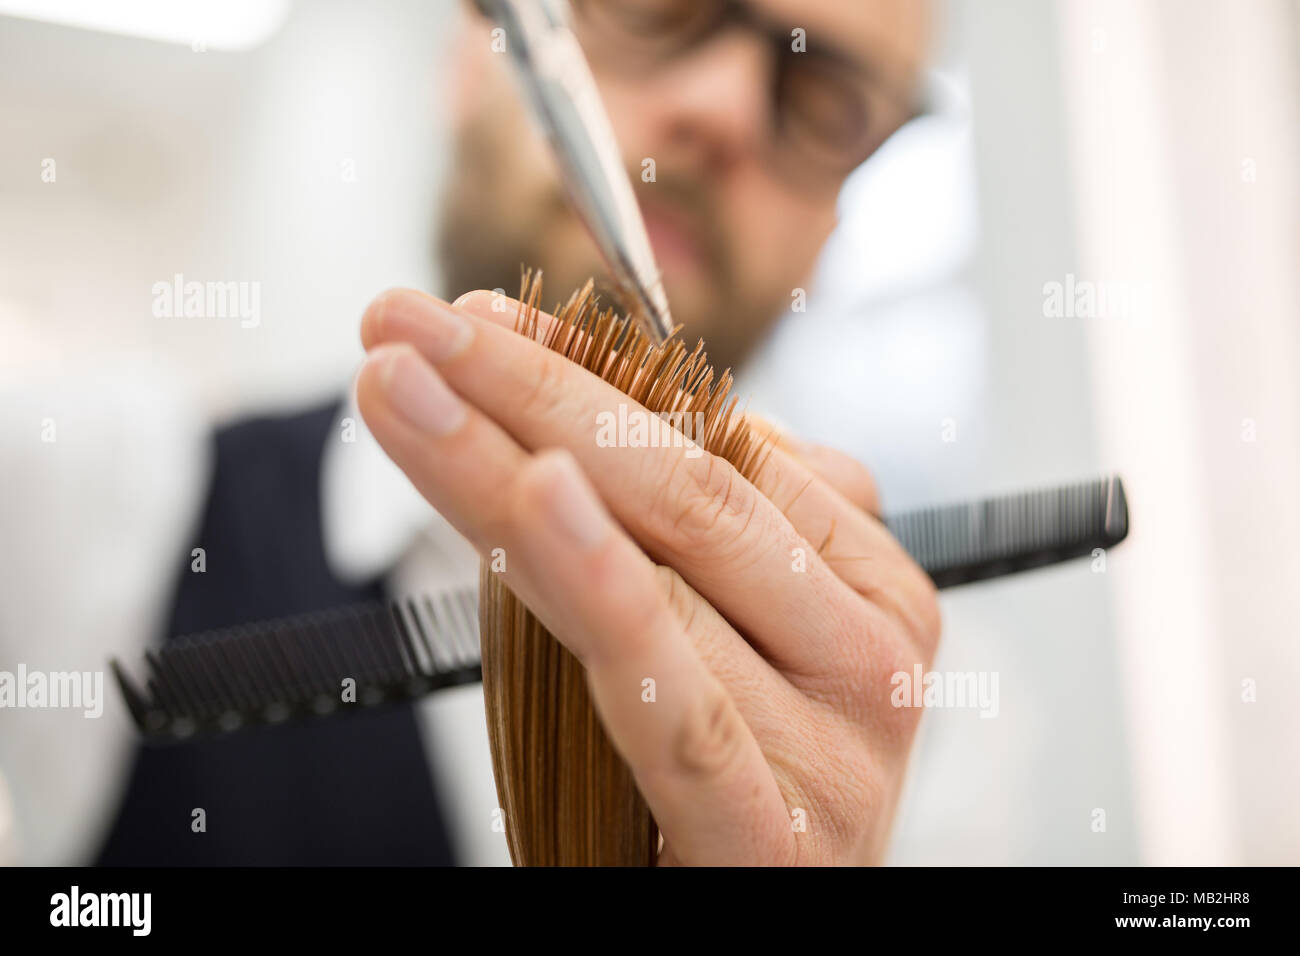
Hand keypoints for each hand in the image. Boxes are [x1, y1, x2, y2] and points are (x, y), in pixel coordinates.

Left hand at [355, 288, 940, 864]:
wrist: (756, 912)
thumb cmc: (725, 780)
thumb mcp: (703, 632)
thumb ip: (658, 527)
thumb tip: (550, 399)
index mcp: (866, 577)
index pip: (712, 440)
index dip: (578, 372)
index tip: (466, 321)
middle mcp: (873, 645)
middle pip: (686, 485)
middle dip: (531, 391)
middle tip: (409, 326)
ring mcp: (842, 743)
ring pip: (666, 569)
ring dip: (511, 463)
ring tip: (404, 391)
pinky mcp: (776, 837)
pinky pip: (677, 701)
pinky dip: (607, 591)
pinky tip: (537, 499)